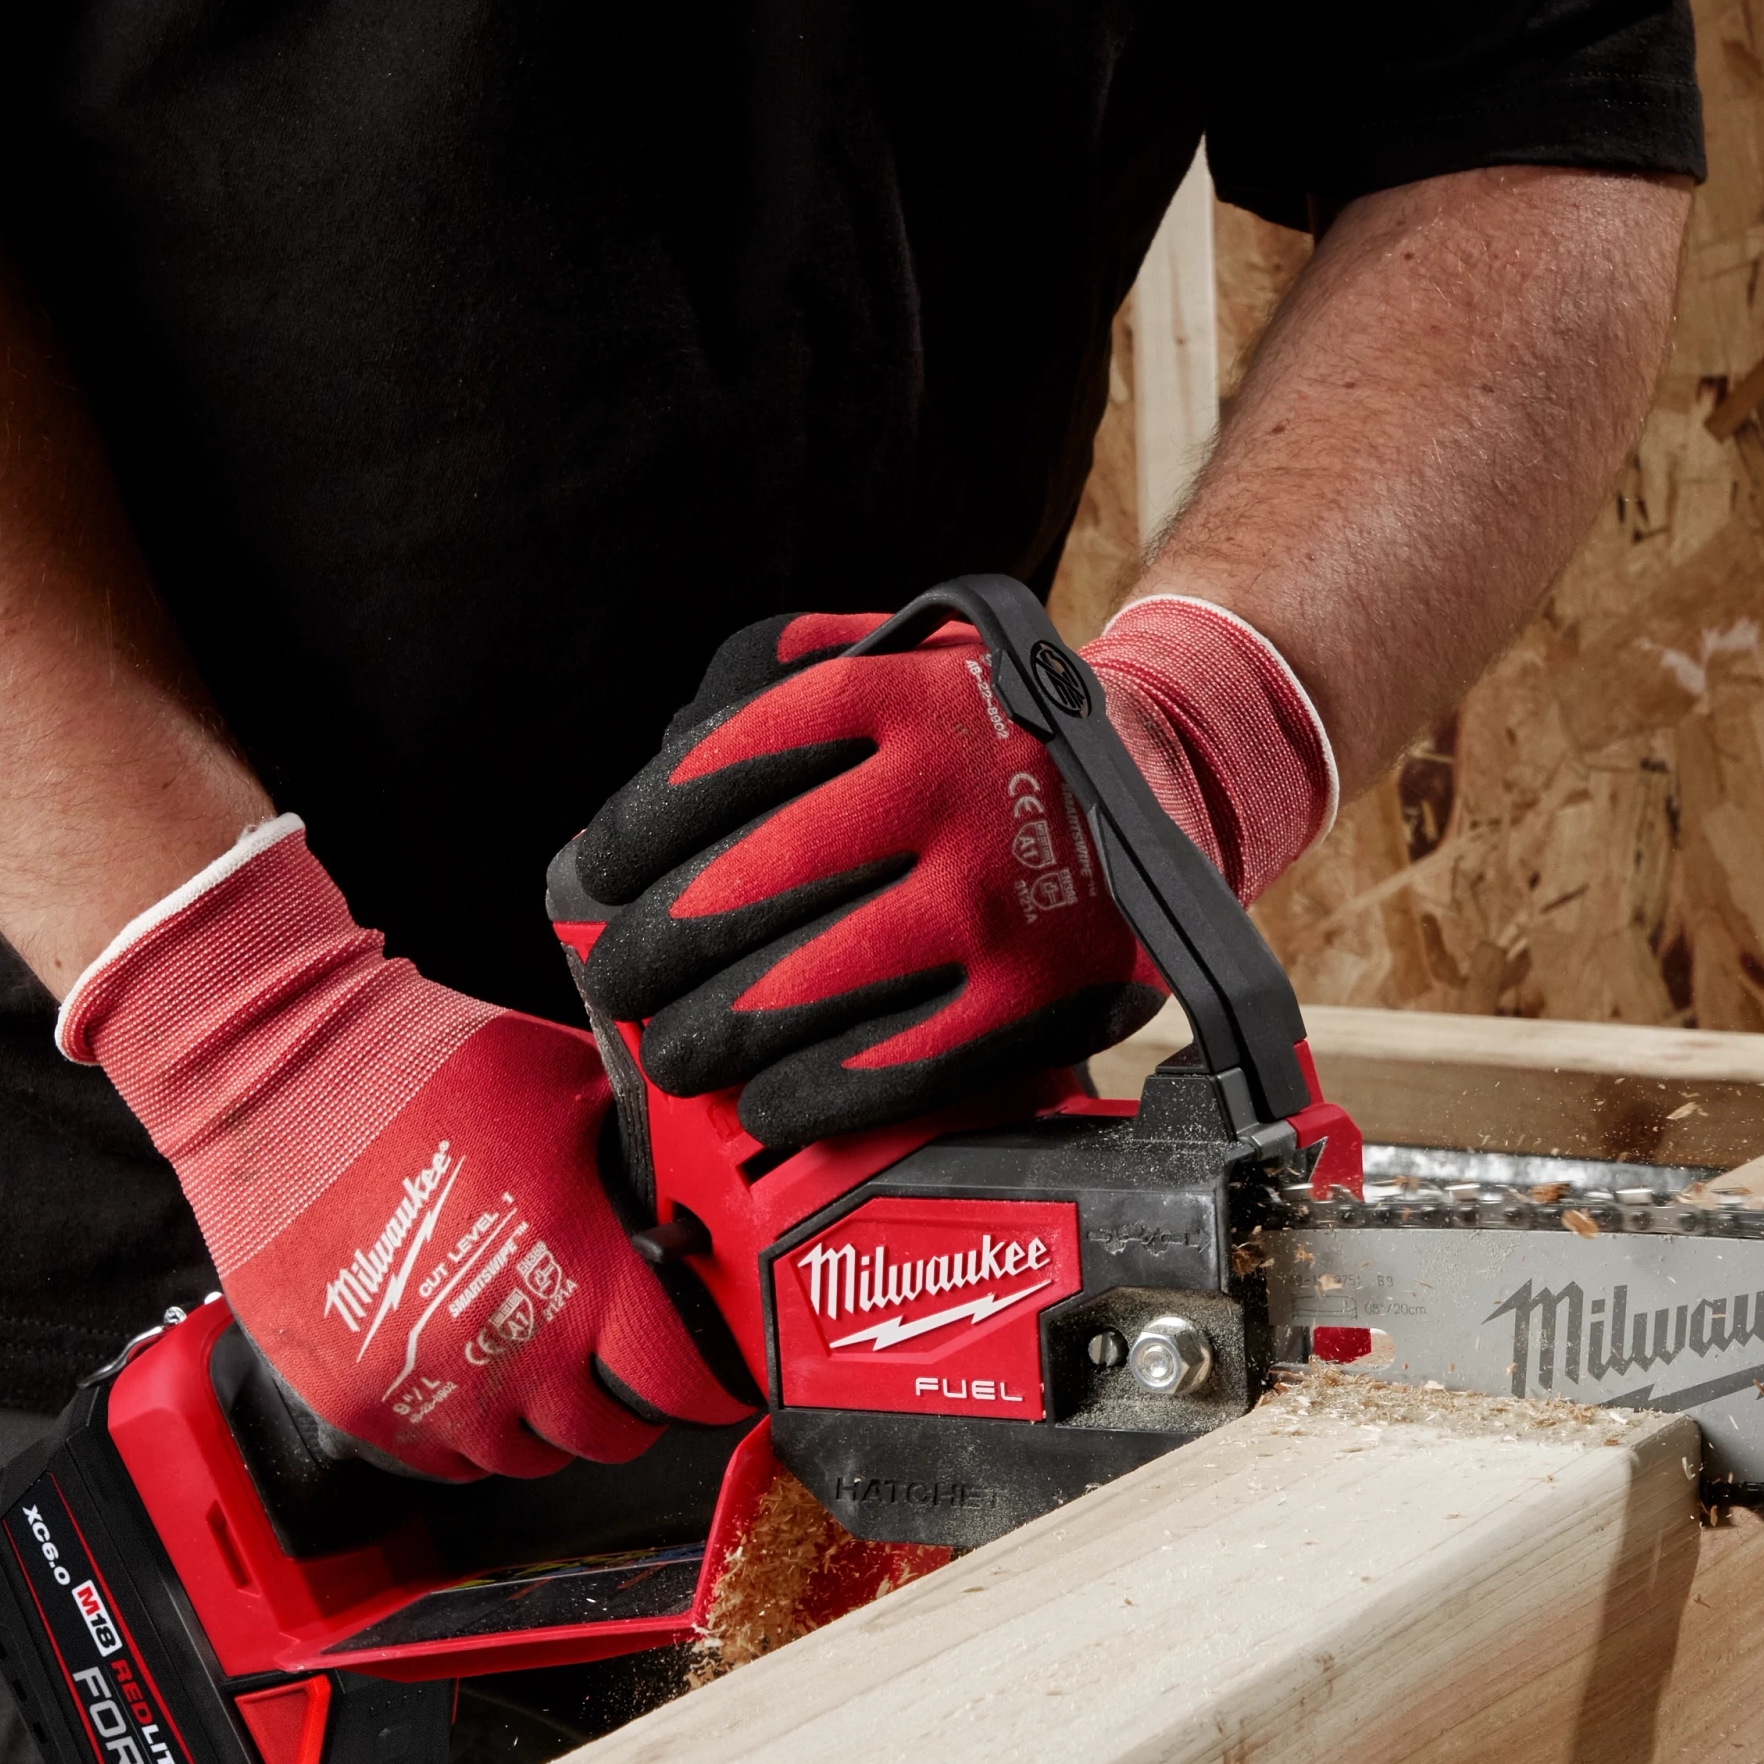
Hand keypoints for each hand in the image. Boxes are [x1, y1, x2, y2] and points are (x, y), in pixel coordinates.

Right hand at [63, 821, 748, 1479]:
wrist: (273, 1075)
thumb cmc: (421, 1064)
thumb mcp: (569, 1082)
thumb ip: (640, 1152)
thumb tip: (704, 1187)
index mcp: (578, 1264)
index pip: (679, 1379)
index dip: (702, 1380)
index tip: (706, 1370)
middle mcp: (511, 1342)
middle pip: (607, 1435)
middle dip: (625, 1402)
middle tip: (616, 1360)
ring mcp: (430, 1385)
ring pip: (526, 1457)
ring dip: (543, 1420)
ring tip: (534, 1357)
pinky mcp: (358, 1402)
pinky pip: (445, 1464)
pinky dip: (465, 1433)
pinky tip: (466, 1371)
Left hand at [569, 595, 1334, 1153]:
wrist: (1164, 788)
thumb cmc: (984, 734)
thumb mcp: (904, 659)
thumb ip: (781, 678)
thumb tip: (662, 754)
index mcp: (901, 697)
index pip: (729, 766)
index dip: (644, 830)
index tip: (599, 872)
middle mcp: (948, 790)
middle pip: (753, 888)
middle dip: (659, 950)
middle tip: (621, 982)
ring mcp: (996, 897)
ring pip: (813, 984)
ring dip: (716, 1032)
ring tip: (673, 1053)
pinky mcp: (1039, 993)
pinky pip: (900, 1062)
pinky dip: (816, 1093)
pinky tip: (767, 1103)